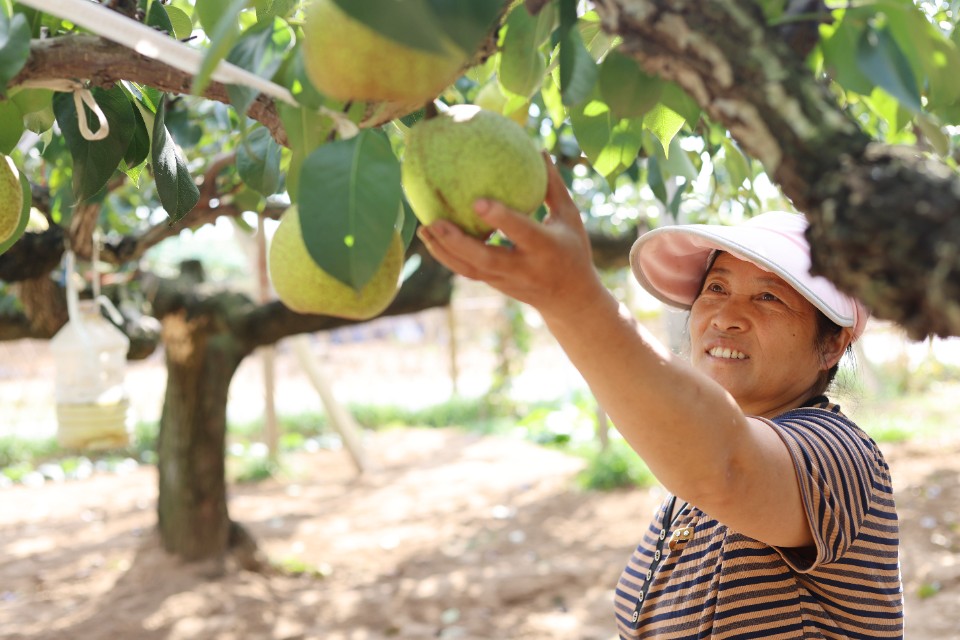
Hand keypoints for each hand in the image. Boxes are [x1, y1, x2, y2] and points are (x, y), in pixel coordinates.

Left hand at [417, 154, 605, 319]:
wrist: (569, 300)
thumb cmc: (572, 249)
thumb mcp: (569, 218)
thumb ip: (553, 187)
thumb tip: (538, 150)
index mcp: (546, 248)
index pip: (521, 232)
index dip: (500, 218)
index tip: (477, 201)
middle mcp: (523, 267)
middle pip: (485, 260)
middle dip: (458, 243)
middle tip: (435, 221)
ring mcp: (506, 280)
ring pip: (470, 269)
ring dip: (444, 251)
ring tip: (424, 228)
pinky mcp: (494, 284)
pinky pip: (467, 271)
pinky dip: (447, 256)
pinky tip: (430, 238)